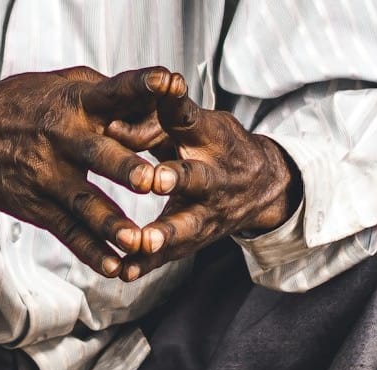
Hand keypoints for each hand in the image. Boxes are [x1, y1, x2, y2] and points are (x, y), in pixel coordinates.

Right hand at [0, 66, 186, 277]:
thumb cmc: (23, 104)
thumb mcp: (61, 84)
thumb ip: (107, 92)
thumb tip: (154, 101)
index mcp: (76, 103)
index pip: (113, 91)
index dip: (140, 86)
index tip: (167, 81)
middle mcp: (63, 139)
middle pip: (99, 155)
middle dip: (125, 168)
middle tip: (151, 181)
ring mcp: (49, 176)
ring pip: (85, 203)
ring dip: (111, 224)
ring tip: (136, 242)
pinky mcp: (38, 206)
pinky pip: (69, 232)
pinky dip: (92, 252)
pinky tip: (115, 268)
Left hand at [111, 93, 301, 280]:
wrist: (262, 186)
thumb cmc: (216, 145)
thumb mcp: (196, 121)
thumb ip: (159, 117)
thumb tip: (114, 117)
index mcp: (211, 139)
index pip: (190, 119)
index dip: (175, 105)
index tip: (163, 91)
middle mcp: (214, 178)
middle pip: (196, 178)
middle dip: (177, 179)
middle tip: (156, 179)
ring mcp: (208, 213)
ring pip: (185, 226)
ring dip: (163, 235)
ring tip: (139, 242)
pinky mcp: (195, 239)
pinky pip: (170, 255)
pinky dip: (148, 264)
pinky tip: (124, 271)